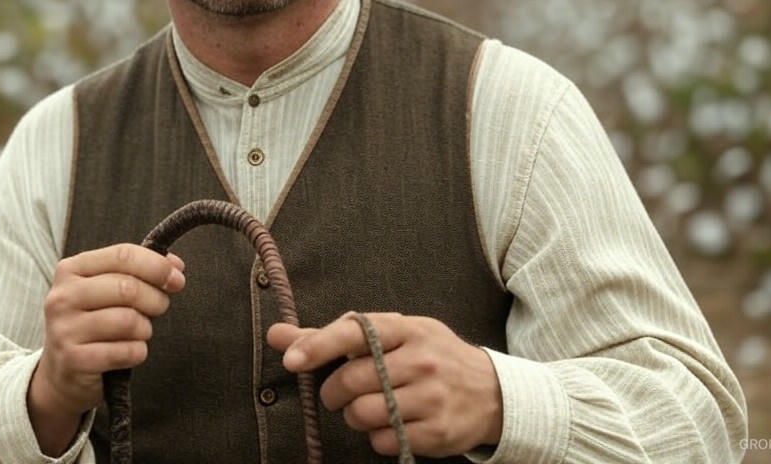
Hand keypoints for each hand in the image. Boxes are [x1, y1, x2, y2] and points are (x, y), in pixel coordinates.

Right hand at [27, 244, 184, 454]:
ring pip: (128, 321)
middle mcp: (62, 297)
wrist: (63, 373)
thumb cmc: (94, 322)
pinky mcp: (73, 360)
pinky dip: (138, 352)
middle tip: (159, 308)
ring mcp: (64, 329)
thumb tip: (175, 266)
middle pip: (128, 288)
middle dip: (156, 299)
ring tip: (138, 332)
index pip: (122, 255)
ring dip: (145, 328)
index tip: (177, 277)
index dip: (157, 265)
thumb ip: (140, 271)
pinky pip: (126, 351)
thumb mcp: (109, 289)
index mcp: (71, 269)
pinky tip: (129, 351)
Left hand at [267, 312, 502, 457]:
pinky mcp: (437, 432)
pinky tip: (392, 423)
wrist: (493, 391)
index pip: (355, 331)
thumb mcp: (393, 335)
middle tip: (340, 393)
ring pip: (363, 414)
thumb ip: (334, 337)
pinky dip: (378, 436)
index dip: (319, 345)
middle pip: (352, 380)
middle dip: (334, 391)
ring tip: (369, 407)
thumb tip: (277, 336)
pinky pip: (383, 441)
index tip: (292, 359)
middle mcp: (421, 360)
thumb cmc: (430, 356)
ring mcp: (431, 397)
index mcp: (407, 329)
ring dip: (355, 416)